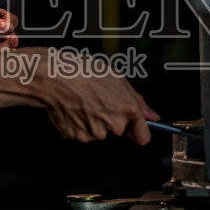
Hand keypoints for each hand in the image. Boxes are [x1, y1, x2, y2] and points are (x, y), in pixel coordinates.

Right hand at [42, 63, 159, 143]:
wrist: (57, 76)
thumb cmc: (86, 73)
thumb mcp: (119, 80)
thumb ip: (139, 102)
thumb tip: (152, 116)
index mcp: (129, 110)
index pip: (143, 136)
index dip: (138, 130)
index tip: (135, 129)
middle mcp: (114, 125)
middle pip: (119, 131)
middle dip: (112, 120)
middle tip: (99, 101)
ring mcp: (96, 133)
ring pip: (100, 133)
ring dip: (94, 122)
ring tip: (85, 102)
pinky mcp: (78, 136)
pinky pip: (84, 134)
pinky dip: (79, 125)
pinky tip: (76, 109)